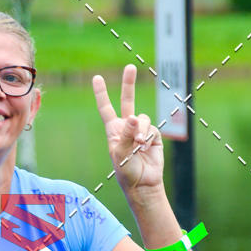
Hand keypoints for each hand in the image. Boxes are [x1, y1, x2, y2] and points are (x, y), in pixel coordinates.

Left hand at [93, 64, 163, 194]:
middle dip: (128, 84)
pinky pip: (152, 128)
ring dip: (140, 131)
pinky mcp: (153, 135)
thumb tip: (133, 117)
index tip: (96, 78)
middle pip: (127, 100)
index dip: (101, 93)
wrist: (143, 183)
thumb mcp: (120, 152)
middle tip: (130, 67)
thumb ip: (126, 133)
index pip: (106, 108)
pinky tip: (145, 148)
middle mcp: (126, 127)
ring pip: (142, 118)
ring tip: (138, 146)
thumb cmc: (126, 170)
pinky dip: (148, 137)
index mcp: (113, 130)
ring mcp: (140, 130)